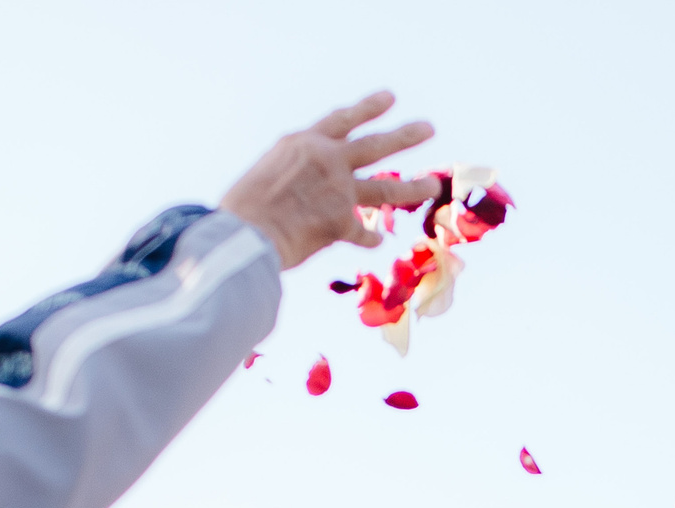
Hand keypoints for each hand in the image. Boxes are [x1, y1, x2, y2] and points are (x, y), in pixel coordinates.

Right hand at [218, 92, 442, 270]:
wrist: (242, 233)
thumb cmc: (240, 208)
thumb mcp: (265, 173)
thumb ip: (292, 174)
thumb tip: (300, 188)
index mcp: (302, 143)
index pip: (341, 119)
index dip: (368, 108)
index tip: (390, 98)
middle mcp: (326, 160)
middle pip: (376, 145)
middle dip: (406, 136)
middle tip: (428, 128)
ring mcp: (337, 190)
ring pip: (387, 189)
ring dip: (414, 187)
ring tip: (434, 184)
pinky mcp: (341, 222)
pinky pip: (363, 233)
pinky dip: (368, 238)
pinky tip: (376, 241)